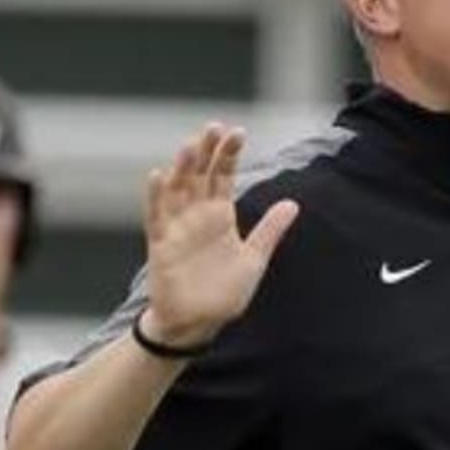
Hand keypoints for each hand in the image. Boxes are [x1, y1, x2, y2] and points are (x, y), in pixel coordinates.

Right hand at [142, 123, 298, 347]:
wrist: (199, 322)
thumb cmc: (224, 293)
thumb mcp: (254, 259)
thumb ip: (270, 231)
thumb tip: (293, 204)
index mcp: (220, 216)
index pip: (224, 176)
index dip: (229, 154)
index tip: (238, 131)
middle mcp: (197, 216)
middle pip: (200, 175)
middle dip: (206, 151)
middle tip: (214, 127)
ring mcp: (178, 228)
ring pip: (178, 189)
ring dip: (182, 167)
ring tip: (189, 145)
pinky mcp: (162, 244)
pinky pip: (157, 216)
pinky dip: (156, 196)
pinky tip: (158, 176)